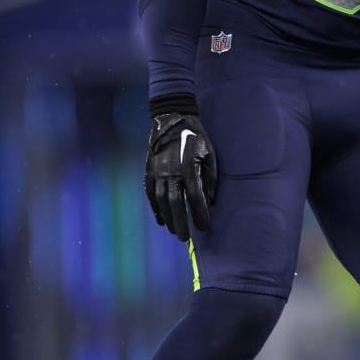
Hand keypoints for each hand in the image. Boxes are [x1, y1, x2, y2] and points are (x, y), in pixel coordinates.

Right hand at [144, 111, 217, 241]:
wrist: (172, 120)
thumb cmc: (197, 138)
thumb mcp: (210, 155)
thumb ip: (210, 179)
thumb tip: (210, 201)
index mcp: (188, 168)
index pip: (195, 198)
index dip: (199, 214)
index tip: (204, 227)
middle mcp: (171, 172)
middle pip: (175, 204)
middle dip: (181, 222)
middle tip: (186, 238)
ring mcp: (158, 172)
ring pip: (161, 201)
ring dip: (168, 218)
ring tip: (175, 231)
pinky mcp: (149, 171)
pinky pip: (151, 194)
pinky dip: (156, 208)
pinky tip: (161, 220)